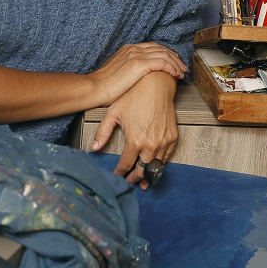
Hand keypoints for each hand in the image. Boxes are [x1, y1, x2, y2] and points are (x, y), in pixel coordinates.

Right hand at [88, 42, 185, 108]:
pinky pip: (163, 63)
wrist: (94, 88)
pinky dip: (172, 68)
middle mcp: (133, 49)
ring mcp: (137, 55)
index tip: (173, 62)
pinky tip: (176, 74)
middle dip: (174, 58)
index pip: (153, 47)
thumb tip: (134, 74)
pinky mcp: (140, 64)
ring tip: (182, 72)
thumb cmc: (102, 85)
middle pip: (161, 49)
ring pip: (165, 55)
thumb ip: (127, 68)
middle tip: (182, 67)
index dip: (165, 54)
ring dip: (176, 63)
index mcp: (128, 49)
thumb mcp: (116, 71)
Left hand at [90, 72, 177, 189]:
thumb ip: (103, 132)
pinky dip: (160, 165)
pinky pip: (167, 157)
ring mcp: (164, 142)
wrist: (156, 85)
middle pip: (142, 171)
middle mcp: (151, 145)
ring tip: (143, 182)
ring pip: (156, 167)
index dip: (120, 173)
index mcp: (135, 140)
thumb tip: (94, 148)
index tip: (116, 176)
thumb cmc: (134, 96)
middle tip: (129, 182)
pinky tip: (154, 167)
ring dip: (148, 175)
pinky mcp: (173, 137)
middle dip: (134, 179)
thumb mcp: (113, 112)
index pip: (126, 165)